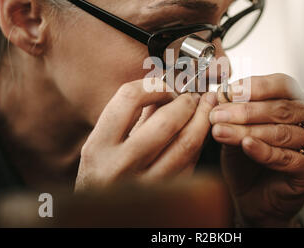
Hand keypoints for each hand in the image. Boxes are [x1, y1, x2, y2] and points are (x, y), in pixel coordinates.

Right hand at [75, 78, 217, 190]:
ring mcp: (145, 185)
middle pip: (166, 121)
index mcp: (98, 147)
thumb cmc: (102, 176)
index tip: (164, 86)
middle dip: (186, 102)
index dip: (154, 85)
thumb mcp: (104, 145)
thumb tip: (163, 88)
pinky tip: (200, 132)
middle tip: (192, 96)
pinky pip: (191, 162)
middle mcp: (119, 167)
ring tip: (206, 107)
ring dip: (202, 119)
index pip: (129, 98)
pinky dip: (199, 142)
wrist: (102, 219)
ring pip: (187, 143)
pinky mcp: (166, 197)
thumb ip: (132, 117)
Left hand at [210, 74, 303, 226]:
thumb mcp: (236, 129)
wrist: (253, 197)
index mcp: (298, 101)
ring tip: (221, 130)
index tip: (228, 91)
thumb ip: (232, 113)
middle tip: (217, 114)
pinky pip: (287, 158)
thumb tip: (220, 95)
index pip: (281, 84)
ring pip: (281, 133)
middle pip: (280, 109)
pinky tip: (246, 145)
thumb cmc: (248, 159)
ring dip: (247, 131)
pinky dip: (263, 151)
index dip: (254, 87)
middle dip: (244, 111)